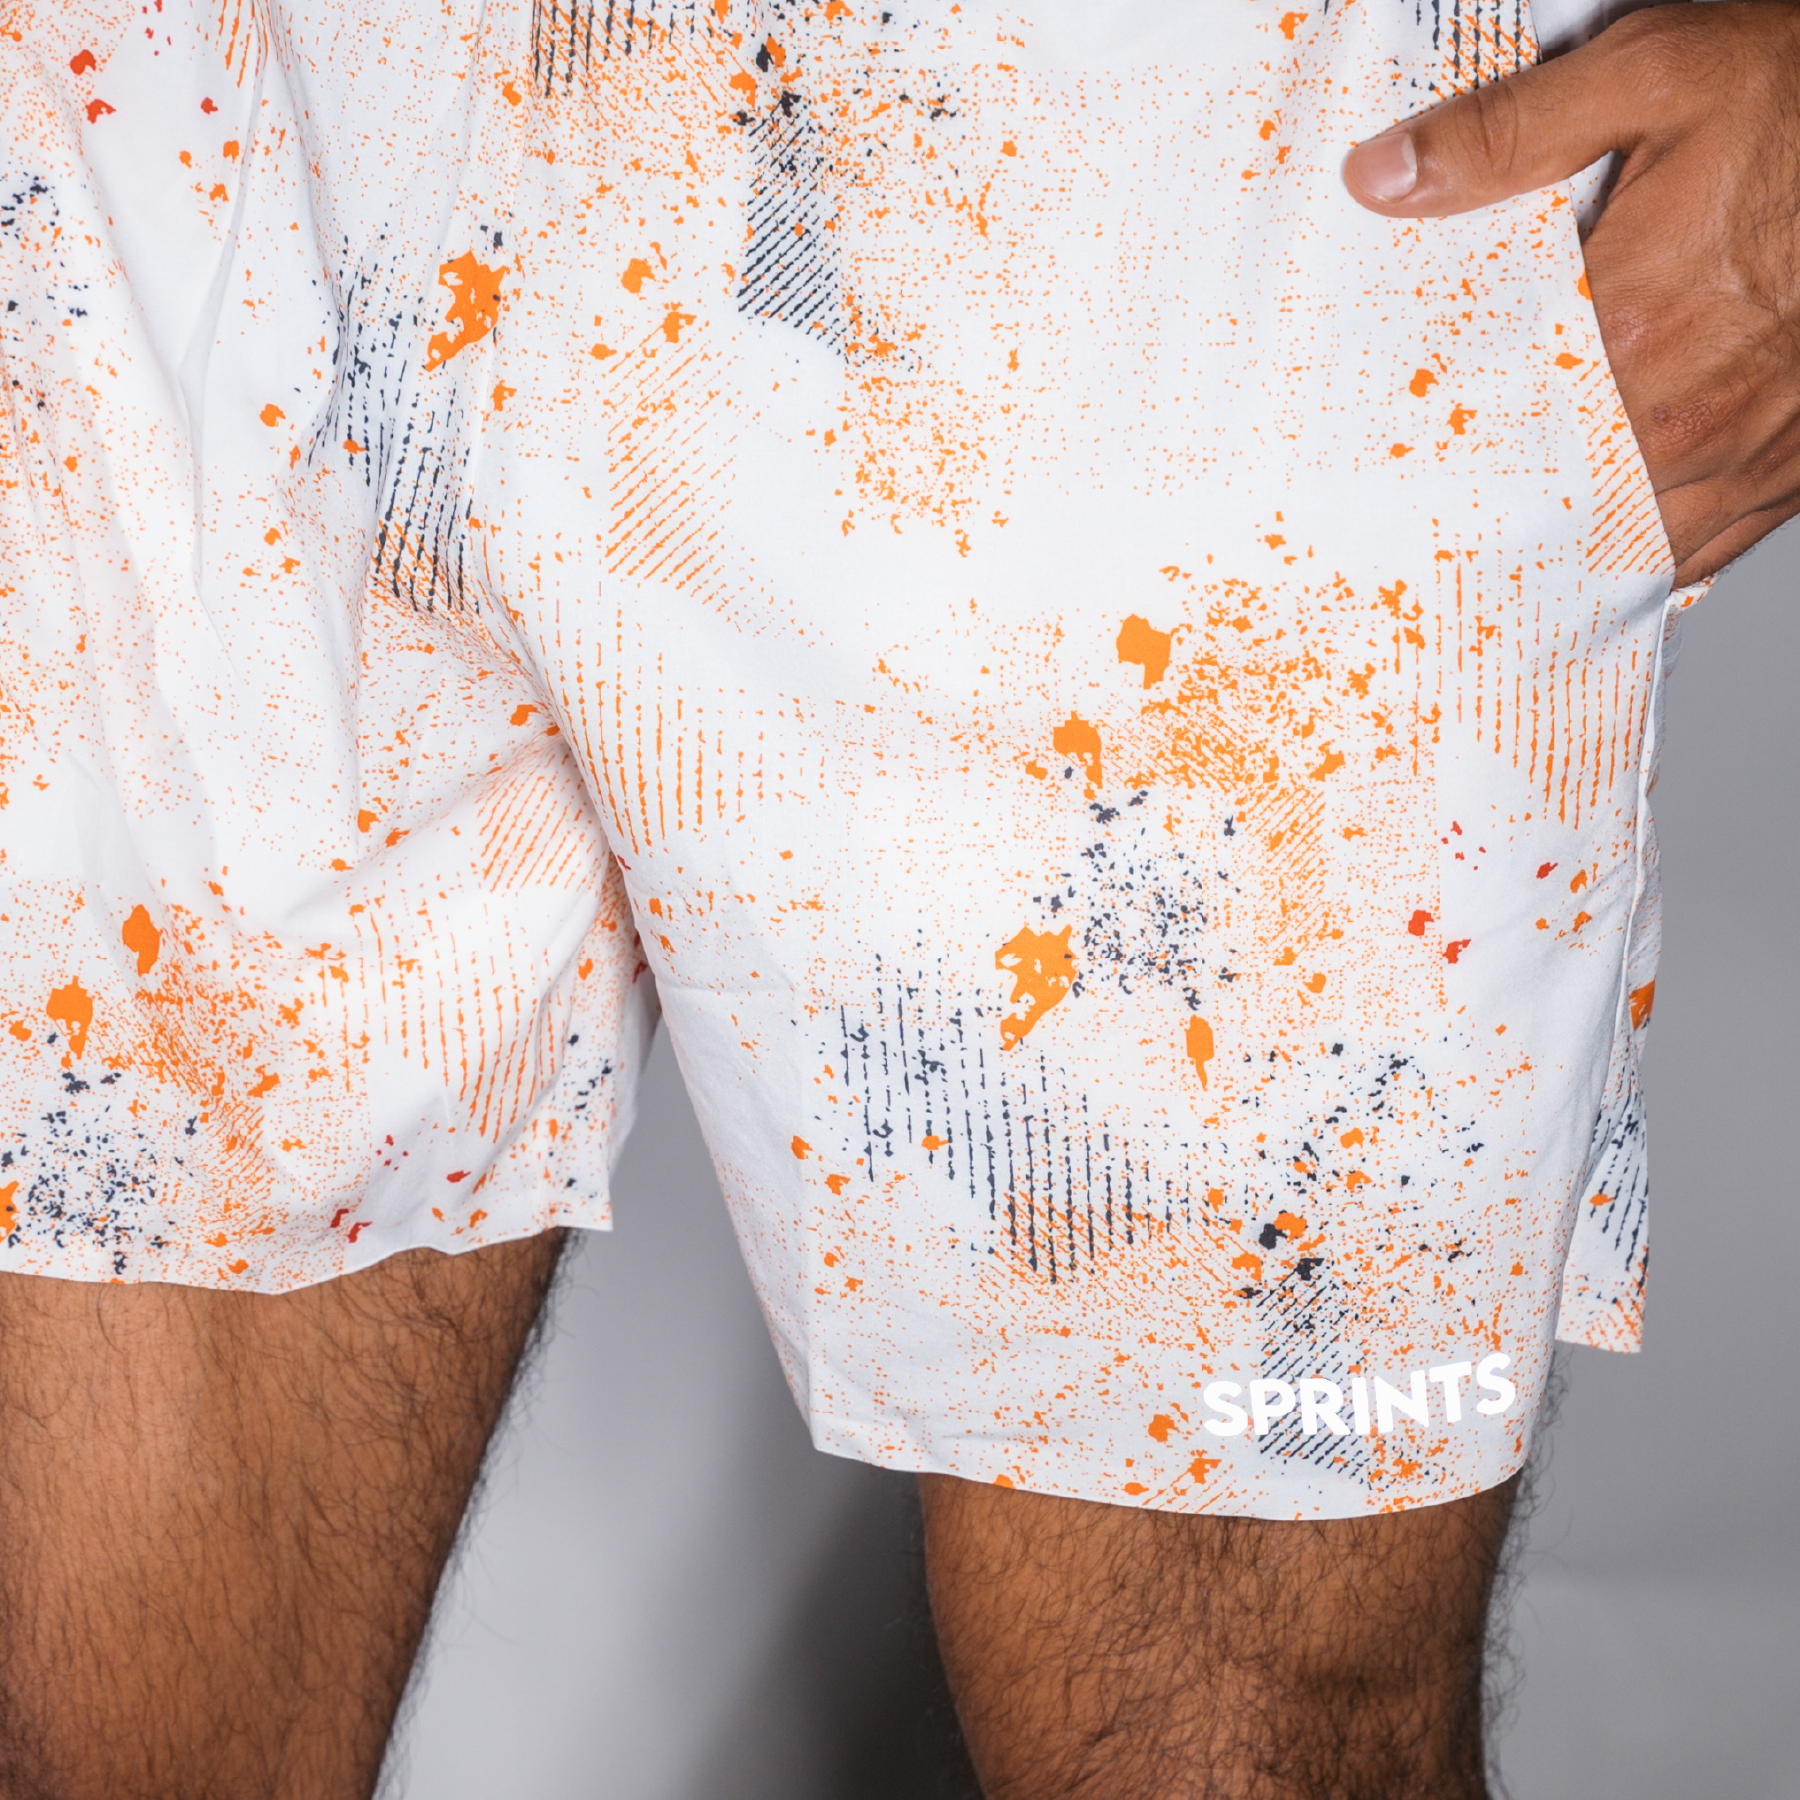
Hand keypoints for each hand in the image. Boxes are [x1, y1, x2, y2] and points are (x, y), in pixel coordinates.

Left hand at [1343, 1, 1799, 583]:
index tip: (1376, 475)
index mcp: (1629, 332)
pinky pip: (1692, 556)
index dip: (1425, 458)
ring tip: (1493, 543)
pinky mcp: (1787, 476)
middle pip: (1545, 504)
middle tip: (1415, 524)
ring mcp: (1743, 459)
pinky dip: (1638, 558)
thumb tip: (1381, 177)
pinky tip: (1590, 547)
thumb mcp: (1654, 74)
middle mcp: (1686, 416)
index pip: (1485, 433)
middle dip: (1484, 511)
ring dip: (1557, 546)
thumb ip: (1507, 135)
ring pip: (1617, 549)